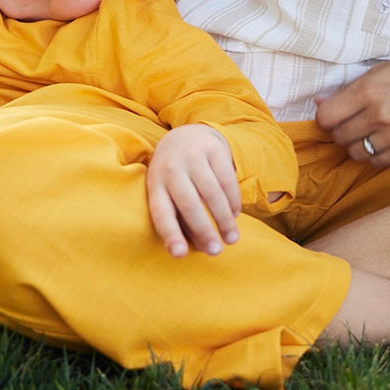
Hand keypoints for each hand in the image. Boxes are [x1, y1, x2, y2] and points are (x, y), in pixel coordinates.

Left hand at [146, 126, 241, 257]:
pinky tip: (234, 214)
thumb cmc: (176, 177)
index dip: (170, 233)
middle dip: (204, 230)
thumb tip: (203, 247)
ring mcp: (192, 156)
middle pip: (189, 203)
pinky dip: (233, 200)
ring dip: (224, 219)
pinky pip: (227, 179)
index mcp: (155, 183)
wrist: (186, 135)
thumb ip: (181, 220)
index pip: (160, 212)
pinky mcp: (213, 149)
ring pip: (212, 192)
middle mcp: (171, 168)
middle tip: (216, 252)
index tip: (179, 254)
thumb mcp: (169, 193)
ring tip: (231, 239)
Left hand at [314, 52, 389, 166]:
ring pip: (356, 153)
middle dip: (340, 129)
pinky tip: (384, 139)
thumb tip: (320, 103)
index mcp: (370, 90)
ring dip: (356, 144)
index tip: (332, 113)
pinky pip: (377, 163)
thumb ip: (349, 89)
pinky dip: (375, 154)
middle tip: (352, 120)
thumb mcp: (382, 70)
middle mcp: (381, 115)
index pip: (327, 117)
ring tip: (368, 130)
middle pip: (339, 137)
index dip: (325, 116)